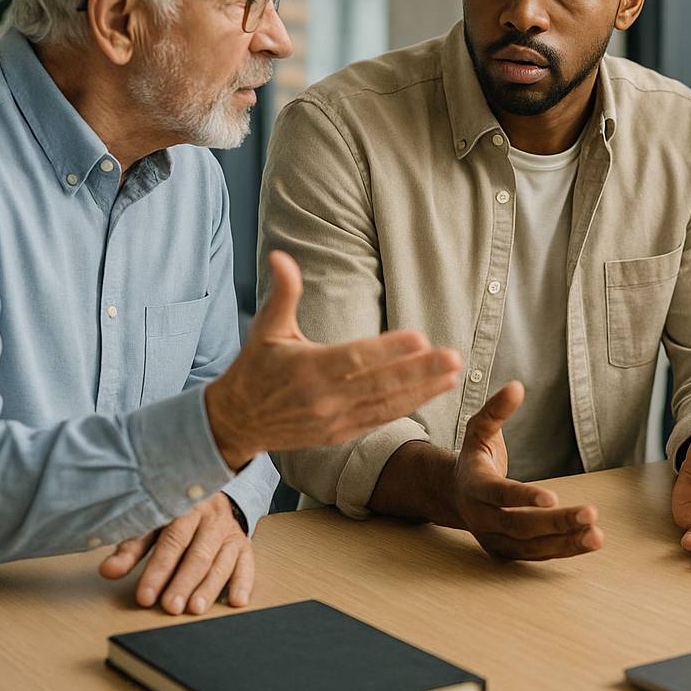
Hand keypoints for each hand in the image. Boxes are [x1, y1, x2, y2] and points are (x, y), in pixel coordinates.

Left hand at [99, 492, 252, 614]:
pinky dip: (244, 583)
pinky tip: (237, 601)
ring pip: (222, 562)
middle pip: (198, 554)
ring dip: (210, 587)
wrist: (213, 495)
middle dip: (184, 583)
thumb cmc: (176, 515)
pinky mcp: (244, 545)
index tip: (145, 596)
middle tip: (171, 607)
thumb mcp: (151, 526)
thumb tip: (108, 571)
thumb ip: (131, 549)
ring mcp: (231, 533)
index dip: (158, 570)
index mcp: (185, 510)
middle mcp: (211, 520)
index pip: (171, 542)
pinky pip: (248, 564)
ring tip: (196, 609)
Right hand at [205, 251, 465, 469]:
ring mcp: (334, 420)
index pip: (355, 358)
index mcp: (307, 368)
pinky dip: (407, 407)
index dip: (388, 350)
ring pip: (386, 405)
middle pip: (380, 384)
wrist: (235, 422)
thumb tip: (281, 256)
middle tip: (454, 357)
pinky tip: (432, 393)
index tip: (420, 337)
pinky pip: (379, 420)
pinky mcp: (339, 434)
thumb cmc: (255, 369)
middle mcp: (323, 398)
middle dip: (420, 371)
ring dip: (423, 391)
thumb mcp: (267, 329)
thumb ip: (283, 293)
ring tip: (454, 375)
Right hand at [448, 381, 603, 559]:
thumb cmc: (474, 456)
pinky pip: (537, 554)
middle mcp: (482, 517)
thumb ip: (496, 409)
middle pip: (519, 526)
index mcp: (475, 486)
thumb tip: (517, 386)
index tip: (552, 497)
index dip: (524, 497)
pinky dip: (564, 550)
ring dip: (565, 542)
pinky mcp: (507, 551)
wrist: (453, 494)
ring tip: (596, 535)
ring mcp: (493, 538)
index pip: (499, 494)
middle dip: (556, 522)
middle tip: (590, 514)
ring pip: (530, 546)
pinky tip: (590, 542)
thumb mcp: (479, 429)